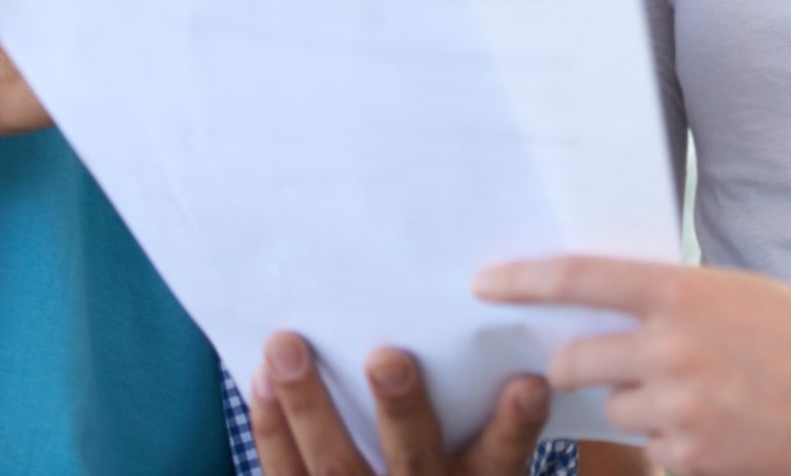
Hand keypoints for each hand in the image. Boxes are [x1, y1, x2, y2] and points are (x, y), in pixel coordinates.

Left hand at [249, 331, 551, 475]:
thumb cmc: (443, 472)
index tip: (529, 382)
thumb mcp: (475, 461)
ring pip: (334, 463)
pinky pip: (286, 473)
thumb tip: (498, 328)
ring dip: (308, 404)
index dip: (516, 424)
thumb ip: (481, 416)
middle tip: (388, 358)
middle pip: (414, 457)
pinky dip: (272, 427)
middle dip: (401, 409)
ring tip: (286, 347)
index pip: (505, 455)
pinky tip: (261, 381)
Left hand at [475, 259, 790, 475]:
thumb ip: (682, 305)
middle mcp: (673, 349)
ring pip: (616, 412)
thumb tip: (624, 316)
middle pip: (573, 361)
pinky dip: (678, 447)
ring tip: (706, 401)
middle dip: (574, 366)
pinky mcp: (693, 462)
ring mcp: (681, 411)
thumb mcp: (746, 299)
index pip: (583, 277)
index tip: (482, 283)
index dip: (524, 280)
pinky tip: (729, 434)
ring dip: (639, 409)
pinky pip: (657, 453)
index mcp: (687, 293)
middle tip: (595, 366)